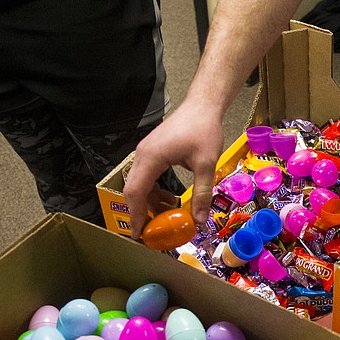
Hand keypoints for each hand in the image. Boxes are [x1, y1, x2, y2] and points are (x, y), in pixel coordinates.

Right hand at [126, 102, 221, 236]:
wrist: (202, 106)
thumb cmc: (203, 130)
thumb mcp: (206, 164)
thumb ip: (202, 194)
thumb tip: (199, 220)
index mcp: (151, 157)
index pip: (136, 192)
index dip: (135, 215)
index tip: (137, 233)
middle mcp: (143, 155)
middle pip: (134, 190)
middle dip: (140, 212)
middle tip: (151, 232)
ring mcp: (146, 153)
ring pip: (140, 184)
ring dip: (150, 202)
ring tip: (166, 217)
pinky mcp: (152, 152)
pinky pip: (147, 177)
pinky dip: (154, 192)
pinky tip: (169, 200)